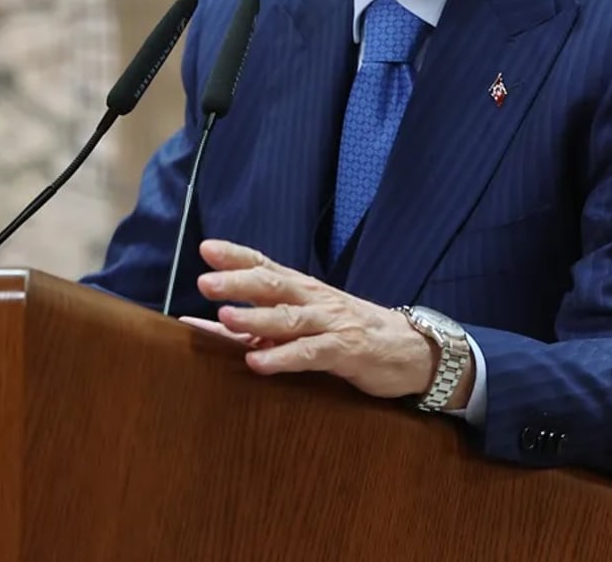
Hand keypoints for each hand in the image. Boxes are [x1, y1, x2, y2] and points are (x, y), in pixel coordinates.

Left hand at [191, 238, 462, 403]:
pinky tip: (257, 361)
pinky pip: (311, 353)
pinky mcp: (347, 351)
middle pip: (275, 285)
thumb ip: (253, 325)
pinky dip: (283, 357)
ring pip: (290, 318)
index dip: (237, 256)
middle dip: (239, 281)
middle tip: (206, 281)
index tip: (206, 248)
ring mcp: (333, 323)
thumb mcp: (303, 326)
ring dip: (256, 317)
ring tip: (225, 317)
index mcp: (305, 290)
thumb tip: (197, 325)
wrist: (414, 350)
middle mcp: (316, 300)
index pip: (267, 265)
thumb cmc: (350, 335)